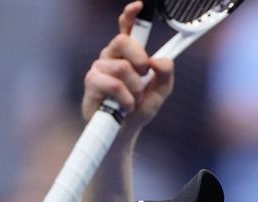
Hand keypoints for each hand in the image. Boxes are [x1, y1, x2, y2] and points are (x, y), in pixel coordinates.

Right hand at [81, 1, 174, 128]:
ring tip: (132, 101)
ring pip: (122, 67)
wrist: (124, 133)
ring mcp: (99, 68)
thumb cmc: (138, 110)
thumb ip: (166, 74)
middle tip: (144, 76)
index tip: (139, 6)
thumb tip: (158, 61)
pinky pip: (113, 84)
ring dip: (135, 89)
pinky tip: (125, 107)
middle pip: (124, 40)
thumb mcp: (161, 92)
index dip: (131, 15)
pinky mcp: (91, 82)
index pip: (127, 28)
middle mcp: (112, 56)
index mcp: (128, 55)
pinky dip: (125, 99)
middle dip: (140, 59)